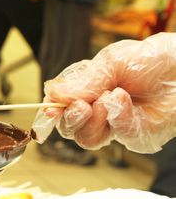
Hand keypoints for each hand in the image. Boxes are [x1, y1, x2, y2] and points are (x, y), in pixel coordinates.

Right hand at [33, 32, 175, 153]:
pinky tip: (122, 98)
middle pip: (70, 128)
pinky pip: (119, 135)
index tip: (50, 108)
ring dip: (93, 120)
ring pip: (88, 139)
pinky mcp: (137, 136)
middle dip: (71, 118)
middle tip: (82, 105)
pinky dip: (117, 116)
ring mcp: (115, 125)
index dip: (52, 110)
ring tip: (107, 98)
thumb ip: (83, 82)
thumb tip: (52, 91)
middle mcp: (97, 112)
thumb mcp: (109, 63)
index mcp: (85, 92)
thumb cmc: (147, 60)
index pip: (60, 107)